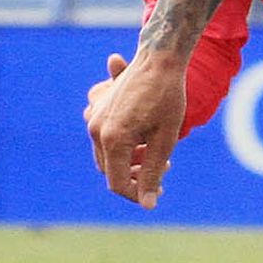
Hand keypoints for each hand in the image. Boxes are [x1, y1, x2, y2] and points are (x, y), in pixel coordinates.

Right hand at [88, 48, 186, 206]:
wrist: (160, 58)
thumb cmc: (167, 97)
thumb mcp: (165, 139)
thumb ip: (154, 172)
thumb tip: (148, 205)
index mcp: (113, 139)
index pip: (118, 183)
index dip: (138, 193)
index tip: (158, 194)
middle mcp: (96, 130)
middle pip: (111, 170)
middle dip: (136, 176)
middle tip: (165, 168)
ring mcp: (94, 118)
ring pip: (108, 155)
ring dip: (130, 160)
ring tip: (158, 154)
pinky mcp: (98, 109)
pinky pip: (107, 138)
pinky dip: (124, 145)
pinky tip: (146, 138)